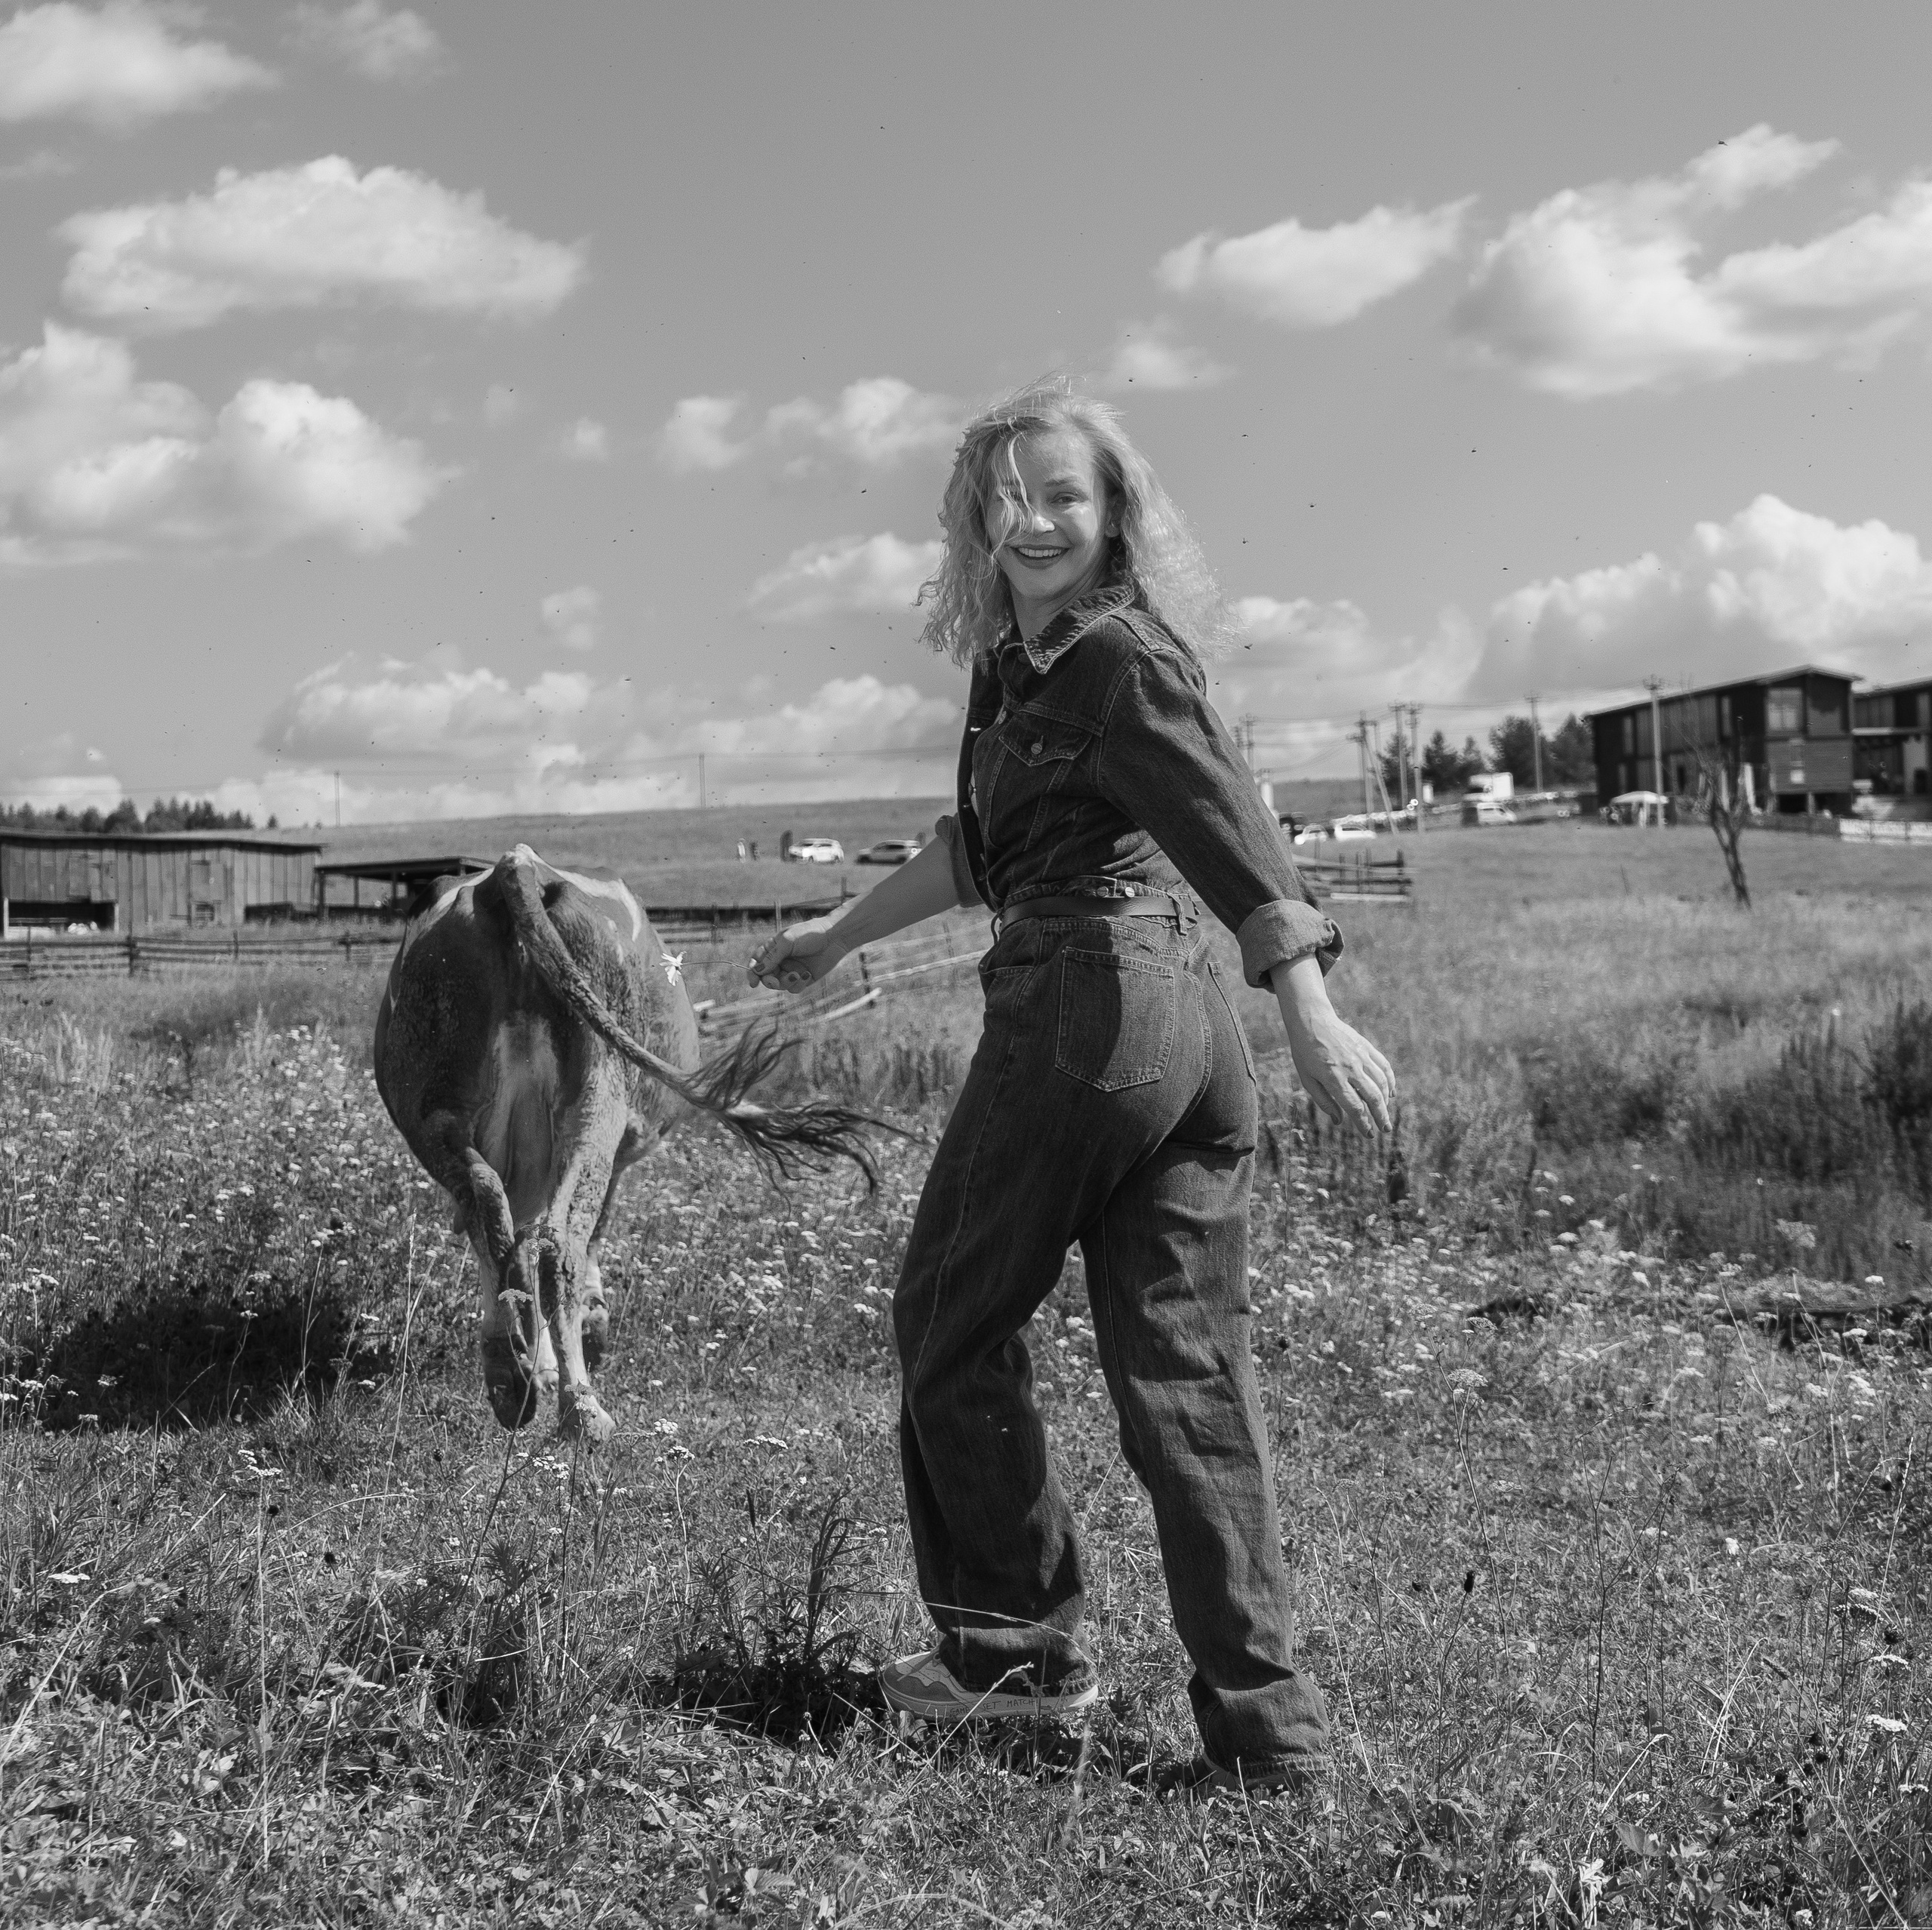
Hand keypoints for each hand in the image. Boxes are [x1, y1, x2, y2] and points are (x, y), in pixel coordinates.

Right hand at [748, 919, 842, 993]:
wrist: (835, 937)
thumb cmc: (810, 934)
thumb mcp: (788, 941)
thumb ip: (772, 956)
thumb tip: (757, 971)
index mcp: (773, 948)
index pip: (757, 962)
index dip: (752, 973)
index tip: (753, 982)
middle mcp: (781, 960)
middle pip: (767, 977)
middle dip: (769, 981)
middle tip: (775, 981)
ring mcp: (792, 970)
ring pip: (780, 985)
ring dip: (785, 983)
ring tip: (796, 975)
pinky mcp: (804, 978)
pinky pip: (794, 988)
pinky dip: (798, 984)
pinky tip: (807, 974)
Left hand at [1272, 957, 1394, 1133]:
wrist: (1312, 1021)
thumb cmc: (1305, 1053)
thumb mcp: (1307, 1080)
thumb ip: (1324, 1101)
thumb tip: (1339, 1121)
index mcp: (1334, 1078)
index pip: (1354, 1106)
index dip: (1364, 1123)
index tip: (1369, 1134)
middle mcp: (1351, 1068)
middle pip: (1373, 1097)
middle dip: (1381, 1116)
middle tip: (1385, 1129)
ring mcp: (1361, 1057)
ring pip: (1381, 1083)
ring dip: (1386, 1102)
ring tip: (1385, 1114)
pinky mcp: (1367, 1047)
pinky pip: (1384, 1066)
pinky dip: (1390, 1081)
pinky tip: (1391, 1093)